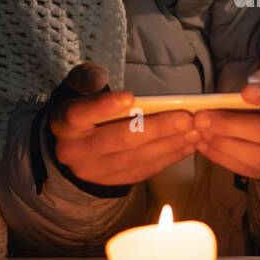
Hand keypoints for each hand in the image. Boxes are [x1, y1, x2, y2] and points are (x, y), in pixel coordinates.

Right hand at [46, 61, 199, 186]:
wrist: (70, 149)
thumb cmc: (80, 110)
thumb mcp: (75, 89)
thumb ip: (85, 78)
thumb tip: (98, 78)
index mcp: (65, 124)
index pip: (80, 114)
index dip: (104, 106)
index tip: (130, 97)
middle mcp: (77, 151)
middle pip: (119, 140)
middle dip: (156, 128)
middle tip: (186, 118)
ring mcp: (96, 171)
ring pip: (136, 158)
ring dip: (169, 144)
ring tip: (195, 130)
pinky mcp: (114, 182)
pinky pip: (144, 170)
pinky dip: (168, 157)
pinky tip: (187, 145)